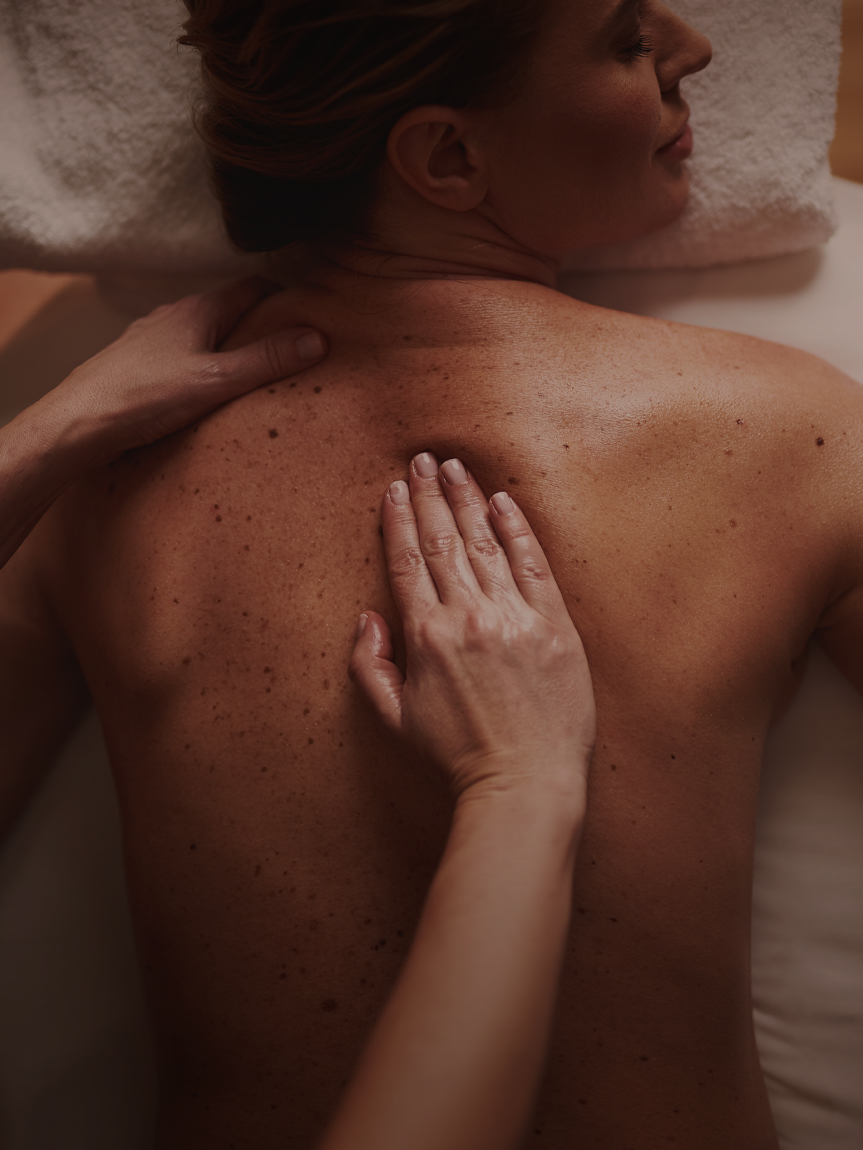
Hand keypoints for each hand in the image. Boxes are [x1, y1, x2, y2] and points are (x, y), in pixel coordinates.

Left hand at [37, 276, 326, 463]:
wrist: (79, 422)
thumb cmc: (145, 396)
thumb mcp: (217, 380)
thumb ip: (267, 360)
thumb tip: (318, 337)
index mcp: (198, 310)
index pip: (252, 287)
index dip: (284, 297)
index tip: (310, 314)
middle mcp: (174, 316)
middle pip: (229, 311)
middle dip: (261, 325)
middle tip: (292, 348)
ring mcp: (155, 340)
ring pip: (204, 335)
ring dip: (231, 348)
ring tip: (256, 374)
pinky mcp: (140, 366)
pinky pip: (184, 357)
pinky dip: (205, 367)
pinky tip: (209, 393)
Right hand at [350, 452, 594, 804]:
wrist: (524, 780)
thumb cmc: (457, 754)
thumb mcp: (394, 719)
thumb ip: (369, 665)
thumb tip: (367, 617)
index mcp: (425, 636)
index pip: (407, 562)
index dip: (399, 521)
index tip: (394, 488)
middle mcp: (466, 616)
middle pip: (443, 541)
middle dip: (429, 495)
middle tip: (421, 460)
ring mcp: (513, 617)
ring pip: (484, 544)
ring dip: (467, 500)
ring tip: (454, 467)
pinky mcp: (554, 625)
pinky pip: (534, 566)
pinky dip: (517, 531)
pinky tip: (503, 502)